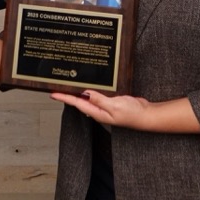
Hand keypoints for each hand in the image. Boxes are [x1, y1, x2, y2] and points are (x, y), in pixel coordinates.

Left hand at [51, 91, 199, 132]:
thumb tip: (85, 93)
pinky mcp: (110, 102)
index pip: (76, 104)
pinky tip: (89, 85)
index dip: (64, 98)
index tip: (52, 93)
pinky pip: (97, 95)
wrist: (146, 115)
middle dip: (68, 94)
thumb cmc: (133, 113)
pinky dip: (91, 90)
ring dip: (78, 91)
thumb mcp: (115, 106)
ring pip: (87, 97)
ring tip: (68, 84)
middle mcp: (98, 110)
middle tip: (56, 86)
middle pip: (79, 101)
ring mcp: (104, 106)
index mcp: (97, 112)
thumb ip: (99, 100)